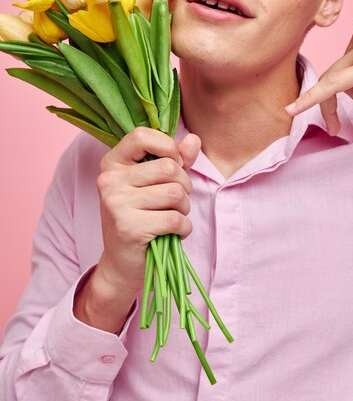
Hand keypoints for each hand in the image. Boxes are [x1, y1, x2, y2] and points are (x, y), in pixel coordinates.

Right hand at [74, 127, 200, 331]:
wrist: (122, 264)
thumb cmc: (141, 217)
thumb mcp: (156, 184)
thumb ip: (176, 160)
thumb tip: (194, 139)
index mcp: (112, 163)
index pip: (142, 135)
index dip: (167, 146)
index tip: (174, 164)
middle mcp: (110, 180)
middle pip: (168, 167)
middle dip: (184, 185)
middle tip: (176, 201)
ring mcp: (116, 203)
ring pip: (175, 193)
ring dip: (184, 208)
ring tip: (173, 217)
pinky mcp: (129, 227)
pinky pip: (175, 218)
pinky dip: (184, 227)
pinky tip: (173, 233)